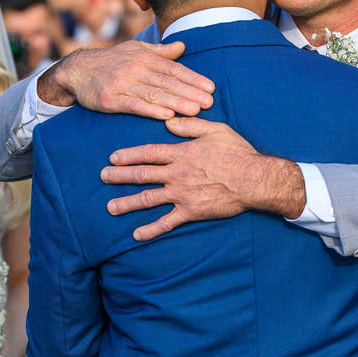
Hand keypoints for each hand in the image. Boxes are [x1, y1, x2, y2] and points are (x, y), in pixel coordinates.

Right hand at [38, 40, 214, 116]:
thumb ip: (160, 52)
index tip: (210, 87)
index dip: (193, 78)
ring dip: (176, 103)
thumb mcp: (134, 50)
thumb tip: (183, 46)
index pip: (173, 69)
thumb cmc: (110, 61)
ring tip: (195, 110)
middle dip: (190, 92)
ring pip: (153, 95)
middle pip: (167, 83)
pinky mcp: (109, 99)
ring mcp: (121, 84)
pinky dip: (150, 111)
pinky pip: (133, 106)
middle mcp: (134, 69)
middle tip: (209, 102)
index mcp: (144, 58)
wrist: (76, 70)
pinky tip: (166, 116)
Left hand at [102, 117, 305, 240]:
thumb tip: (168, 121)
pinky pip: (166, 222)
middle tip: (103, 177)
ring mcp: (182, 194)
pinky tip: (136, 234)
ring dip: (127, 203)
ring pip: (148, 199)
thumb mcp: (216, 129)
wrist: (254, 180)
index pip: (148, 152)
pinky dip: (151, 229)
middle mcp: (177, 174)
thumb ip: (190, 125)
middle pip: (141, 175)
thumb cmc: (238, 152)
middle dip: (119, 176)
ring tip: (110, 207)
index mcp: (181, 152)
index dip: (129, 155)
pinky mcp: (191, 212)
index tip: (113, 157)